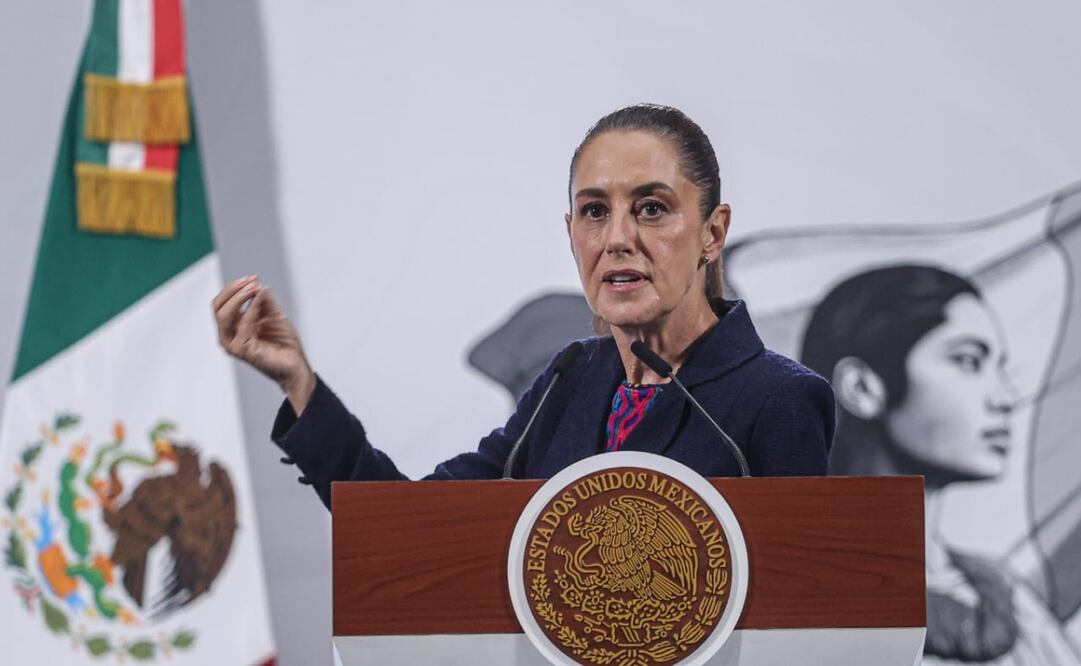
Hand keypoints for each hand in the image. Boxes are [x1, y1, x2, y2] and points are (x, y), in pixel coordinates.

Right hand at [212, 276, 315, 413]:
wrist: (295, 363)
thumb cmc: (284, 342)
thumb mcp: (274, 314)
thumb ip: (263, 300)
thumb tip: (256, 284)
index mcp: (233, 325)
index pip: (222, 302)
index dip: (234, 287)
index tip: (253, 277)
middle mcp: (229, 335)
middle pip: (217, 307)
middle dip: (233, 290)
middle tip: (252, 281)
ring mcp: (233, 344)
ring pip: (223, 315)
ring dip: (239, 298)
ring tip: (254, 288)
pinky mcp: (242, 351)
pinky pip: (242, 326)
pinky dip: (251, 310)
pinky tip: (261, 301)